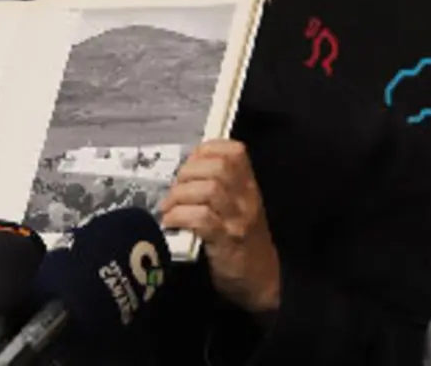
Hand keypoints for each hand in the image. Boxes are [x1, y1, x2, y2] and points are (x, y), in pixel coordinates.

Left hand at [159, 139, 280, 313]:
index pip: (234, 152)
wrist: (260, 280)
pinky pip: (201, 218)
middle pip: (218, 167)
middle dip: (188, 173)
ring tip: (169, 208)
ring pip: (209, 189)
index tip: (190, 162)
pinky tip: (171, 222)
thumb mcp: (239, 207)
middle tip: (174, 190)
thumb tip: (185, 172)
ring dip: (180, 195)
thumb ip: (220, 187)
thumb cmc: (243, 242)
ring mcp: (237, 220)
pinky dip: (180, 216)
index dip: (206, 150)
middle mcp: (246, 198)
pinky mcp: (226, 242)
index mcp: (248, 186)